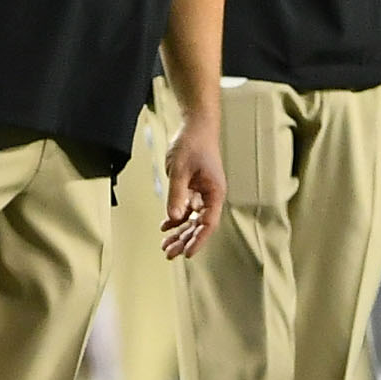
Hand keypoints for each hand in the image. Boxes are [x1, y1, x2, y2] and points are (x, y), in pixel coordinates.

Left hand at [161, 110, 225, 259]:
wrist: (196, 126)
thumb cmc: (193, 144)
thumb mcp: (181, 169)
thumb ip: (177, 194)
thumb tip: (173, 217)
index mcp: (214, 193)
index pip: (208, 223)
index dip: (198, 240)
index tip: (187, 253)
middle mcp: (211, 196)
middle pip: (199, 225)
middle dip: (185, 240)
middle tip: (170, 253)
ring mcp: (202, 192)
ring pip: (192, 218)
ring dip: (179, 232)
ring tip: (166, 245)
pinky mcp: (193, 187)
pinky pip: (186, 208)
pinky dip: (176, 217)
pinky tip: (165, 227)